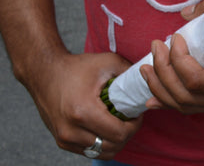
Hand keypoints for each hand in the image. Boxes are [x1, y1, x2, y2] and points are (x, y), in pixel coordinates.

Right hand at [24, 52, 142, 158]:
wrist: (44, 72)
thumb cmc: (76, 67)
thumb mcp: (108, 62)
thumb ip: (130, 72)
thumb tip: (148, 81)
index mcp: (83, 112)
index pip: (119, 134)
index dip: (134, 126)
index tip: (136, 114)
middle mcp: (71, 130)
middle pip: (112, 147)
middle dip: (127, 134)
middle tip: (130, 119)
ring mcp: (64, 138)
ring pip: (101, 152)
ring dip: (115, 142)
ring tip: (119, 124)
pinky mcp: (61, 141)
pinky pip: (89, 151)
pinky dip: (102, 143)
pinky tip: (106, 127)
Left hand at [140, 34, 203, 113]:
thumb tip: (186, 14)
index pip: (199, 81)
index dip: (179, 60)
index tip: (175, 36)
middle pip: (186, 96)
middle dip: (163, 70)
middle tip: (155, 45)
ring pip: (184, 106)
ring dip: (160, 87)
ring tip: (145, 67)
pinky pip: (190, 107)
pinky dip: (167, 102)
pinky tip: (151, 98)